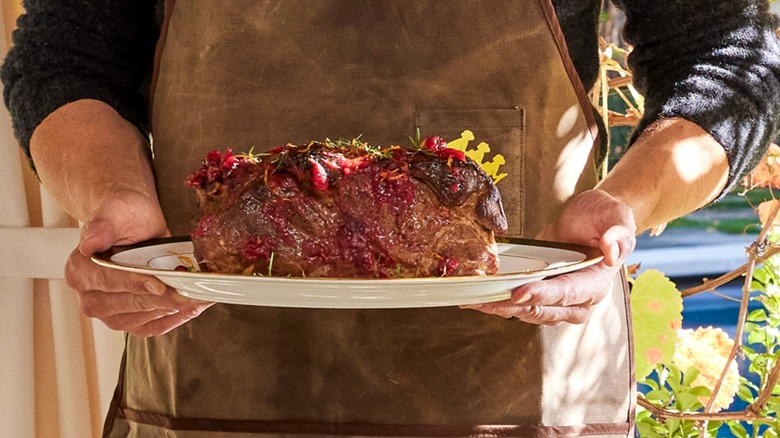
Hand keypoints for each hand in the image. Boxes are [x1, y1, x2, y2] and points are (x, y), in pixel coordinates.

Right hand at [65, 191, 212, 336]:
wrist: (134, 221)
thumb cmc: (123, 214)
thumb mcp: (113, 211)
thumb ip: (102, 227)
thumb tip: (89, 244)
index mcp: (80, 272)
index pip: (108, 281)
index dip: (135, 284)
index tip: (159, 284)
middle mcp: (90, 297)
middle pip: (128, 304)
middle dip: (161, 299)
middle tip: (188, 293)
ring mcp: (110, 313)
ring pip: (143, 318)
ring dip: (173, 309)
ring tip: (198, 297)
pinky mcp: (130, 319)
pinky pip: (152, 326)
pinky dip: (175, 318)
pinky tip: (193, 307)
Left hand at [463, 189, 635, 324]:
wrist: (592, 217)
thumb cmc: (605, 217)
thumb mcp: (615, 216)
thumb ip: (617, 232)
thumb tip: (612, 250)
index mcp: (596, 283)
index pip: (568, 293)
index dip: (543, 295)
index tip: (520, 292)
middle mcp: (578, 299)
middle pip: (544, 310)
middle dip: (514, 306)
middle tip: (487, 301)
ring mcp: (558, 300)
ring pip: (529, 312)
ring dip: (502, 309)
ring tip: (476, 302)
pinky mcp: (541, 294)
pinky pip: (521, 304)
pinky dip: (500, 303)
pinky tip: (479, 298)